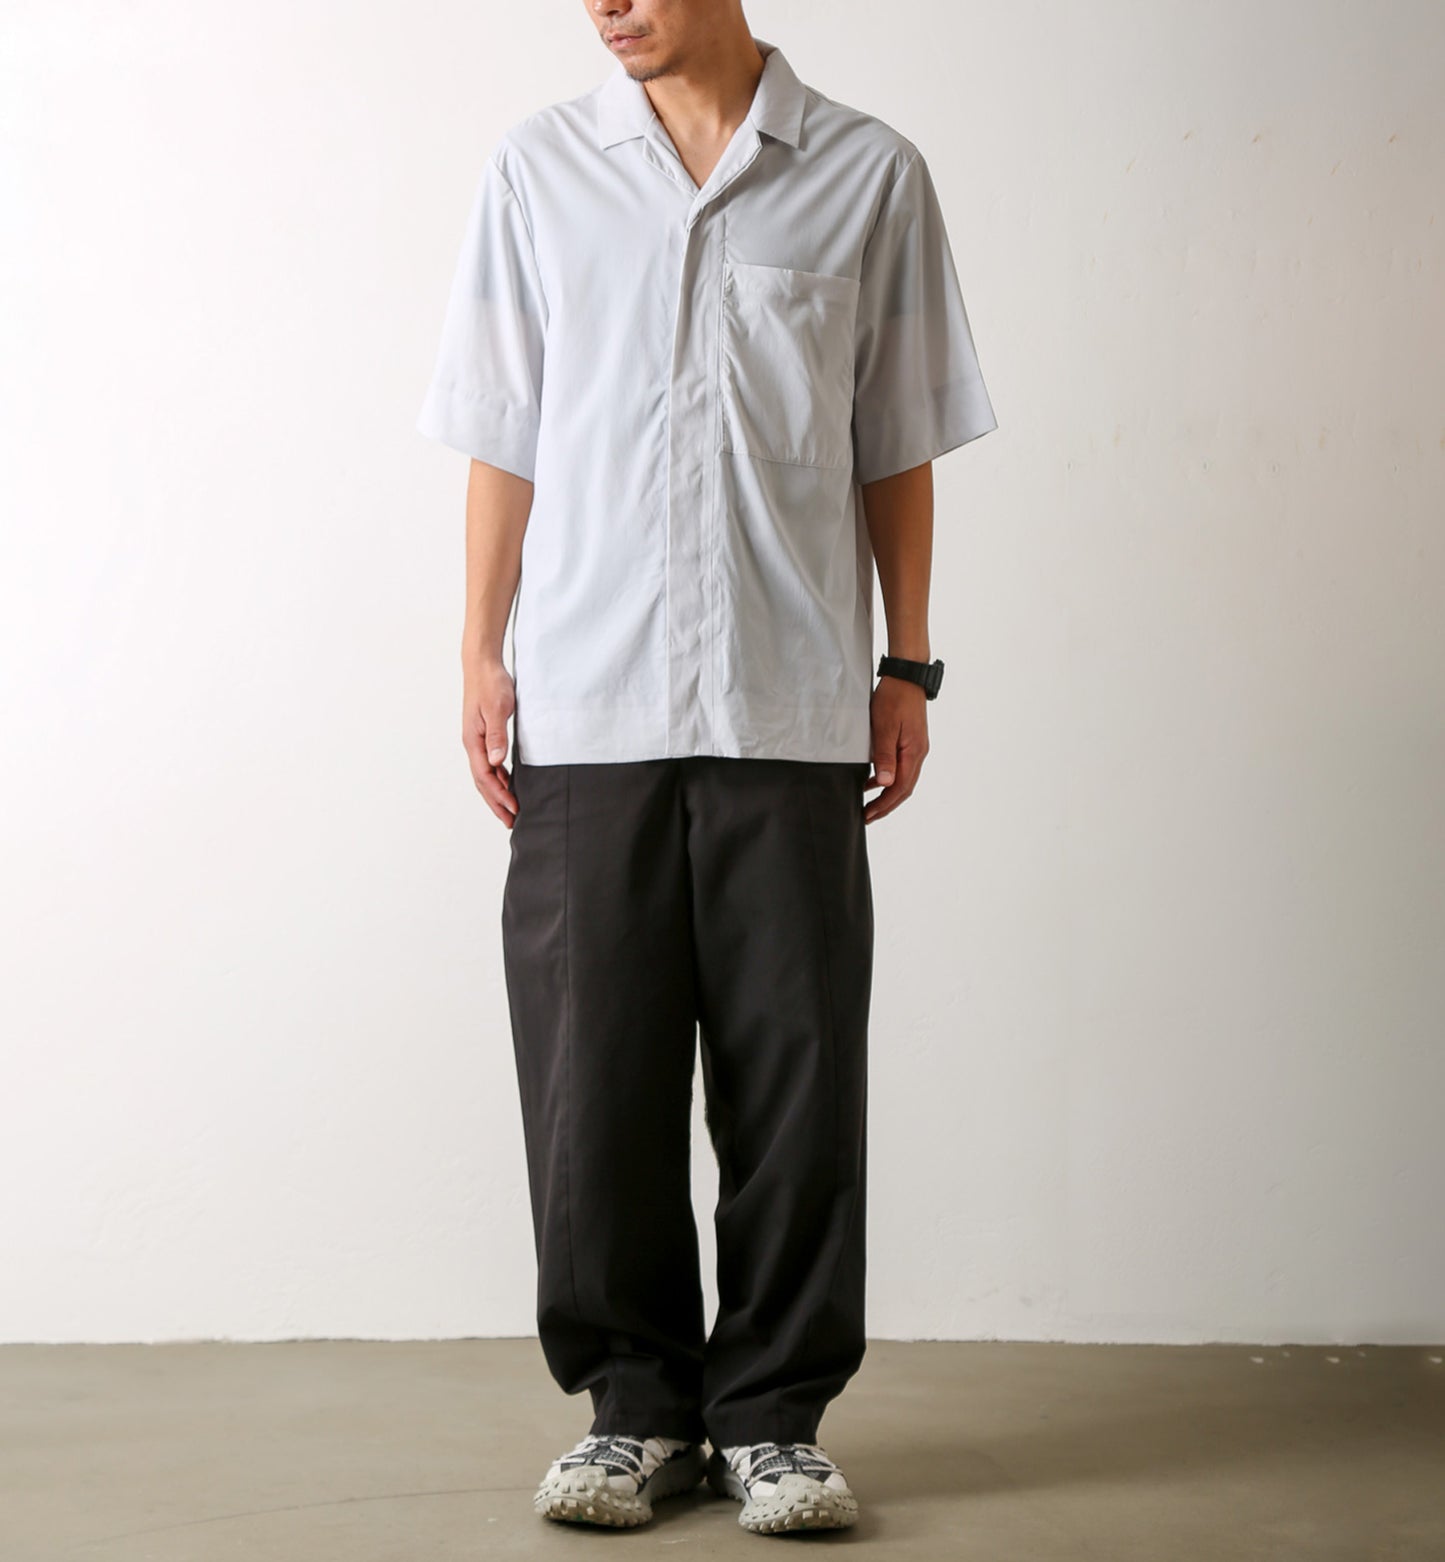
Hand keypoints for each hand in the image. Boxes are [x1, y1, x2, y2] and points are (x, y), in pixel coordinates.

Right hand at [462, 658, 519, 825]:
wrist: (482, 665)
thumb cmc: (491, 684)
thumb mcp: (498, 709)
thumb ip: (497, 735)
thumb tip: (496, 762)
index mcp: (473, 741)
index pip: (486, 777)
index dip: (500, 796)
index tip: (514, 809)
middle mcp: (472, 744)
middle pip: (482, 782)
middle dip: (496, 803)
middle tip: (511, 822)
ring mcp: (476, 741)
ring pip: (485, 775)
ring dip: (497, 793)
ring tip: (510, 810)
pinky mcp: (483, 735)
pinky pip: (489, 764)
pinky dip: (498, 778)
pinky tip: (508, 784)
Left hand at [864, 675, 929, 822]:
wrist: (906, 676)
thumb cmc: (894, 698)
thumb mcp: (885, 727)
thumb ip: (884, 756)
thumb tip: (886, 783)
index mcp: (913, 753)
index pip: (900, 788)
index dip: (884, 805)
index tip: (868, 815)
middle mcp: (918, 753)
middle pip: (904, 788)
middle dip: (886, 805)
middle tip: (867, 816)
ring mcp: (916, 748)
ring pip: (903, 779)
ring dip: (887, 794)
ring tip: (869, 804)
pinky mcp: (911, 741)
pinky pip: (901, 767)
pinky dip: (888, 778)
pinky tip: (874, 780)